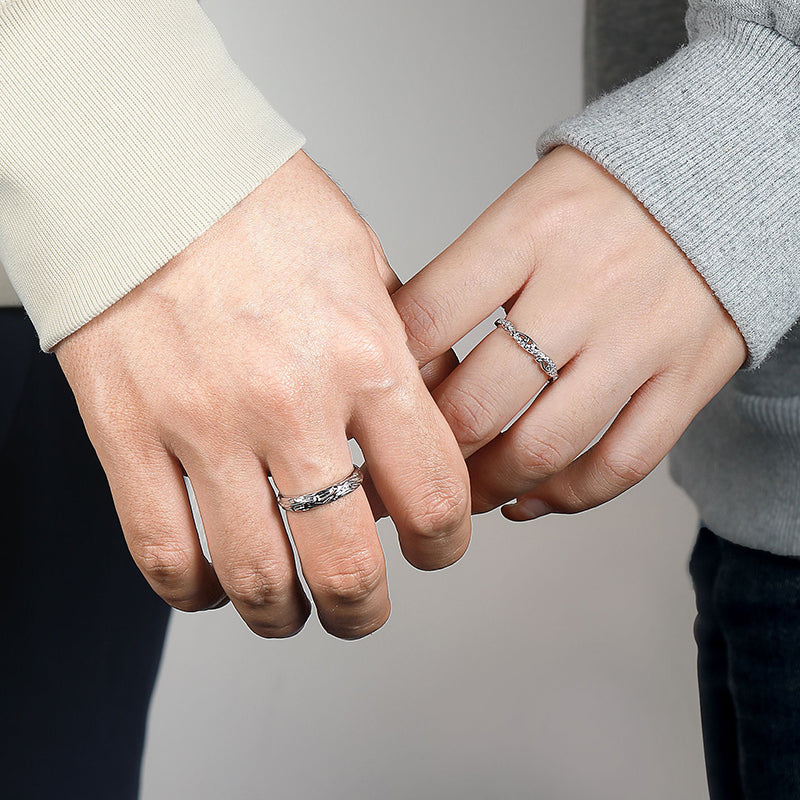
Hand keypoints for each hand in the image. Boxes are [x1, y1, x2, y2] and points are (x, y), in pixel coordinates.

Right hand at [55, 151, 470, 638]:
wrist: (146, 168)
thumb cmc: (260, 207)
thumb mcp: (366, 264)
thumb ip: (405, 353)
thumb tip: (433, 425)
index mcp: (364, 355)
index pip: (433, 494)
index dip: (446, 542)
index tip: (435, 547)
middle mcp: (289, 401)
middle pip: (346, 564)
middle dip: (366, 609)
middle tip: (364, 609)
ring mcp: (202, 424)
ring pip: (255, 577)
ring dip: (284, 614)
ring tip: (292, 609)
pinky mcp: (127, 433)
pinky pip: (163, 552)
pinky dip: (196, 591)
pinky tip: (214, 583)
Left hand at [393, 145, 745, 520]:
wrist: (724, 177)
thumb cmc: (603, 201)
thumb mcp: (523, 207)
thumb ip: (463, 279)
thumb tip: (402, 364)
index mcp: (529, 230)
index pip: (429, 319)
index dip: (387, 382)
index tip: (368, 415)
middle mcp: (585, 285)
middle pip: (480, 403)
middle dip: (432, 454)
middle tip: (409, 471)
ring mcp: (641, 337)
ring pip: (546, 447)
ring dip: (490, 488)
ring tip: (463, 495)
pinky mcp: (688, 377)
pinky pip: (621, 464)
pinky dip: (566, 498)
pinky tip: (528, 499)